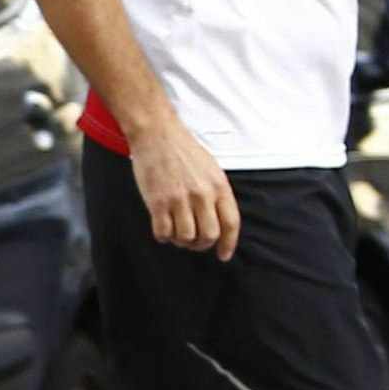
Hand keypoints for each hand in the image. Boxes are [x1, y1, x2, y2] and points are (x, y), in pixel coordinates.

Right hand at [131, 118, 238, 260]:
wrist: (157, 134)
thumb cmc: (184, 150)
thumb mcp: (211, 169)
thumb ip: (216, 194)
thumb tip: (218, 221)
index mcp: (218, 186)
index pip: (230, 223)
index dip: (228, 244)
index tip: (223, 255)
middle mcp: (201, 194)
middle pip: (209, 236)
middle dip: (201, 244)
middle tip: (193, 241)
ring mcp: (179, 199)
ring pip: (186, 238)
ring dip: (180, 241)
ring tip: (175, 231)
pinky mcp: (158, 202)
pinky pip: (163, 232)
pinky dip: (163, 236)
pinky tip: (161, 226)